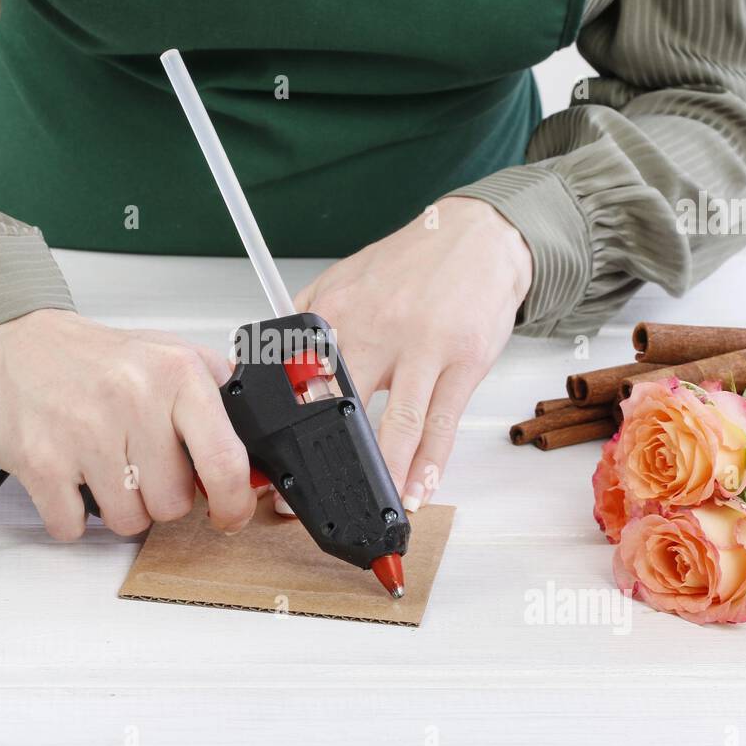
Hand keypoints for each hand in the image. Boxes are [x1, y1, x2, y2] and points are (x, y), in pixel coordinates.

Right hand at [0, 310, 256, 539]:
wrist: (16, 341)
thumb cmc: (95, 359)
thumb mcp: (170, 356)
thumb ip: (217, 398)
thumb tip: (253, 454)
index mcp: (176, 375)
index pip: (225, 461)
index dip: (233, 503)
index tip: (227, 513)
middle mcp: (134, 399)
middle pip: (174, 503)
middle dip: (160, 496)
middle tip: (139, 465)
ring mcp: (85, 432)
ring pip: (128, 521)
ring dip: (118, 507)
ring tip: (105, 467)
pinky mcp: (41, 461)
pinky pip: (73, 526)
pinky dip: (72, 515)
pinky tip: (71, 478)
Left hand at [293, 196, 531, 509]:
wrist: (478, 237)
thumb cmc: (412, 264)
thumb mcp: (347, 278)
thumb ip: (309, 319)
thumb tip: (268, 359)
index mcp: (339, 311)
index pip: (300, 377)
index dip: (285, 425)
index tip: (276, 462)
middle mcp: (377, 327)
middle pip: (343, 406)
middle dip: (327, 458)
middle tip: (313, 501)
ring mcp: (424, 346)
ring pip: (399, 424)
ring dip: (386, 474)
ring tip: (374, 509)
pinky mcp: (465, 360)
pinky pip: (443, 422)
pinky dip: (431, 464)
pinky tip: (420, 489)